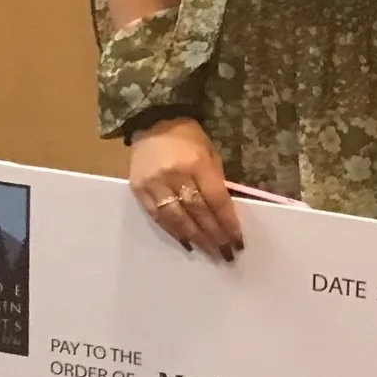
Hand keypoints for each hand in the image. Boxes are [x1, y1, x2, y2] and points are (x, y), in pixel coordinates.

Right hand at [127, 118, 242, 260]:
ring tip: (210, 253)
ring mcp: (154, 184)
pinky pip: (157, 216)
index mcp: (197, 163)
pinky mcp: (138, 190)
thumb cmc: (189, 139)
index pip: (215, 199)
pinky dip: (173, 231)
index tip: (238, 240)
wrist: (153, 123)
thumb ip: (216, 181)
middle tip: (227, 254)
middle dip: (214, 235)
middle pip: (197, 212)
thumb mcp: (211, 154)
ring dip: (195, 238)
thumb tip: (225, 213)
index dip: (227, 222)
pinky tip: (186, 242)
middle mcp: (175, 175)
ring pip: (176, 218)